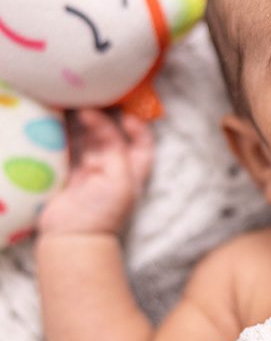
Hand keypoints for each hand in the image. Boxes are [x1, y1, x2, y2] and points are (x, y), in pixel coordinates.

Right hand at [37, 108, 153, 235]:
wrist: (74, 239)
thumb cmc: (104, 212)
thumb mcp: (120, 178)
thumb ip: (114, 147)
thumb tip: (97, 118)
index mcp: (134, 170)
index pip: (143, 142)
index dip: (137, 125)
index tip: (122, 112)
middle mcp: (115, 168)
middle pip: (113, 136)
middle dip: (103, 117)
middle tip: (89, 101)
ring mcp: (91, 172)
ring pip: (89, 140)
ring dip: (82, 124)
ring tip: (73, 106)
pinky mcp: (70, 176)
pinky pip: (69, 149)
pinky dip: (65, 136)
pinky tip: (58, 123)